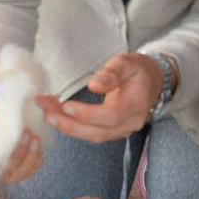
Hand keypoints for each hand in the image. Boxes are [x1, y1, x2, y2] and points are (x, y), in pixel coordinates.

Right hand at [0, 95, 42, 183]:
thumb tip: (1, 130)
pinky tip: (38, 146)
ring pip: (17, 174)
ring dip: (30, 159)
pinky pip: (24, 169)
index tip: (14, 138)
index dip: (3, 156)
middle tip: (28, 136)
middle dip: (20, 157)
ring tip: (35, 139)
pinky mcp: (7, 162)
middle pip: (4, 175)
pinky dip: (34, 160)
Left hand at [37, 52, 162, 142]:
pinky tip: (57, 117)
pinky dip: (73, 127)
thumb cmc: (138, 70)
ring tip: (47, 114)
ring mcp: (123, 130)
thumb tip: (95, 84)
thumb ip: (112, 73)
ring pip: (93, 136)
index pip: (111, 116)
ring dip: (68, 127)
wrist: (152, 81)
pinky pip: (92, 134)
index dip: (88, 114)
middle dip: (70, 124)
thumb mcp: (127, 63)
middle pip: (99, 132)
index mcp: (136, 104)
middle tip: (47, 113)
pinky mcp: (113, 131)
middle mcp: (130, 122)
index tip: (66, 106)